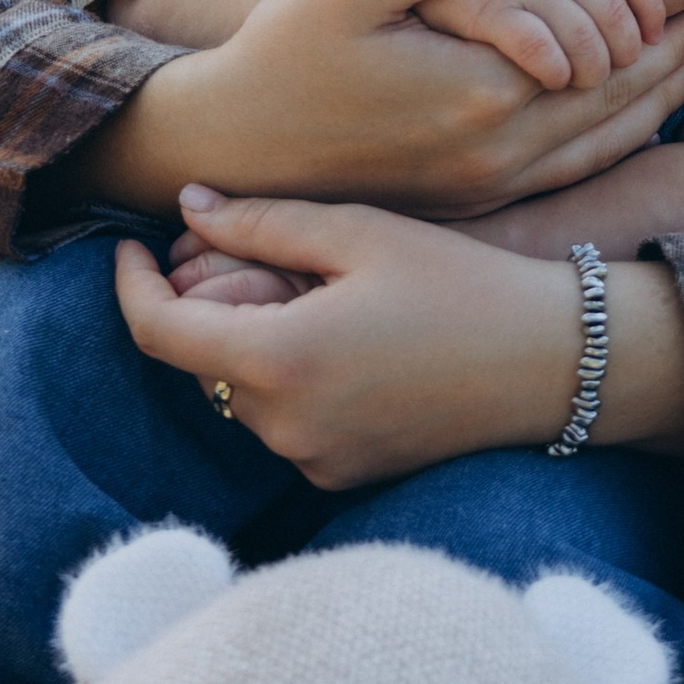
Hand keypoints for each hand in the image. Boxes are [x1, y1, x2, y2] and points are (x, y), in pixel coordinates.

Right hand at [61, 0, 683, 222]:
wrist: (230, 144)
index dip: (661, 10)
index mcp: (479, 92)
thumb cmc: (282, 51)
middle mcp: (494, 151)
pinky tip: (637, 119)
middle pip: (616, 100)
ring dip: (659, 99)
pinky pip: (569, 175)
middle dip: (678, 53)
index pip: (604, 48)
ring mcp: (484, 186)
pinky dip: (617, 142)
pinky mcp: (469, 202)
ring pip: (601, 145)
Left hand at [114, 185, 683, 481]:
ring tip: (319, 291)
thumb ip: (261, 221)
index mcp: (281, 360)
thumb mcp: (360, 234)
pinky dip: (291, 376)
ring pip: (242, 390)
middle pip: (202, 360)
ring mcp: (313, 460)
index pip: (158, 333)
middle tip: (258, 251)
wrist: (553, 364)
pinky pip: (286, 420)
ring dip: (252, 340)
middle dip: (210, 302)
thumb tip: (186, 208)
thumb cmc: (462, 284)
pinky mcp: (343, 475)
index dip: (130, 287)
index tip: (131, 249)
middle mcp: (286, 427)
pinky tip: (350, 339)